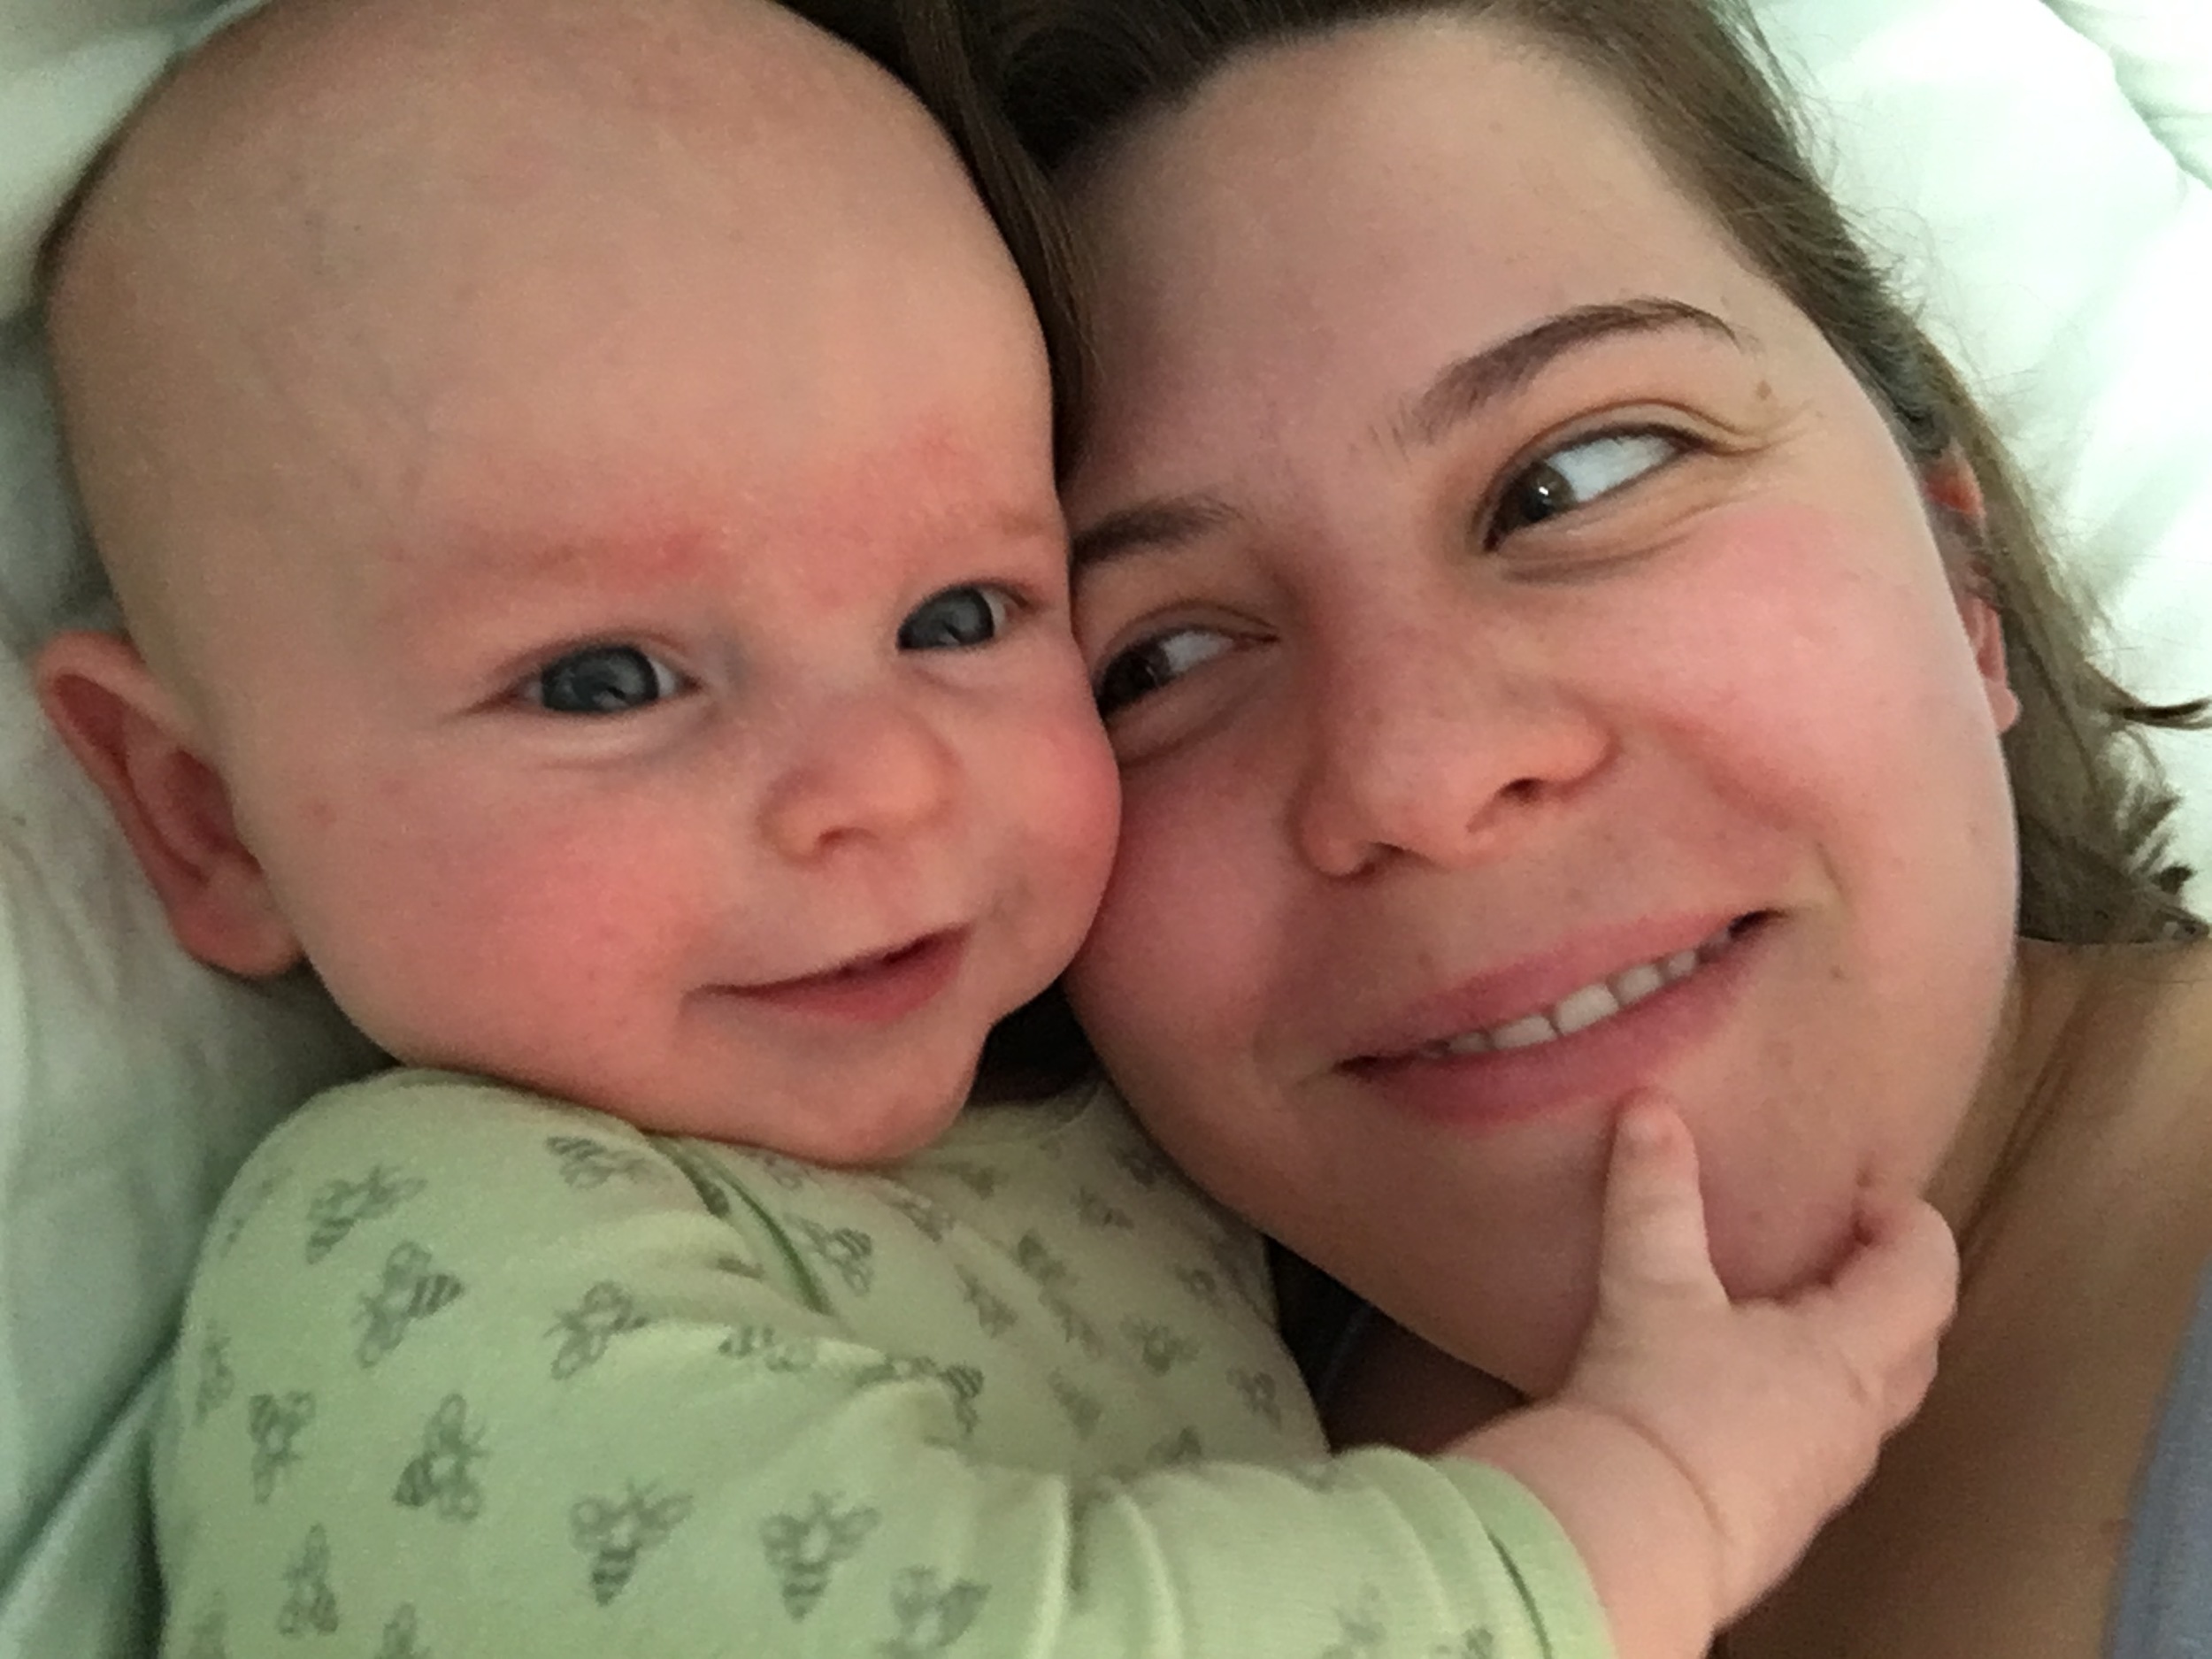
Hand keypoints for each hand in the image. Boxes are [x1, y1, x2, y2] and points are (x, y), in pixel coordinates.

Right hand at [1561, 1092, 1957, 1620]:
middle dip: (1892, 1288)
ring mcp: (1826, 1475)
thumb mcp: (1652, 1285)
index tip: (1861, 1195)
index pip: (1925, 1277)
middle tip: (1837, 1248)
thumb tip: (1650, 1108)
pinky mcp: (1784, 1515)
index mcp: (1849, 1355)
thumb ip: (1655, 1193)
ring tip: (1781, 1315)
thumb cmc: (1659, 1408)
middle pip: (1916, 1345)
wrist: (1632, 1542)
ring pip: (1871, 1401)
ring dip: (1849, 1350)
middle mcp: (1856, 1419)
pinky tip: (1738, 1393)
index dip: (1908, 1225)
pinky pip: (1821, 1445)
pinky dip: (1804, 1403)